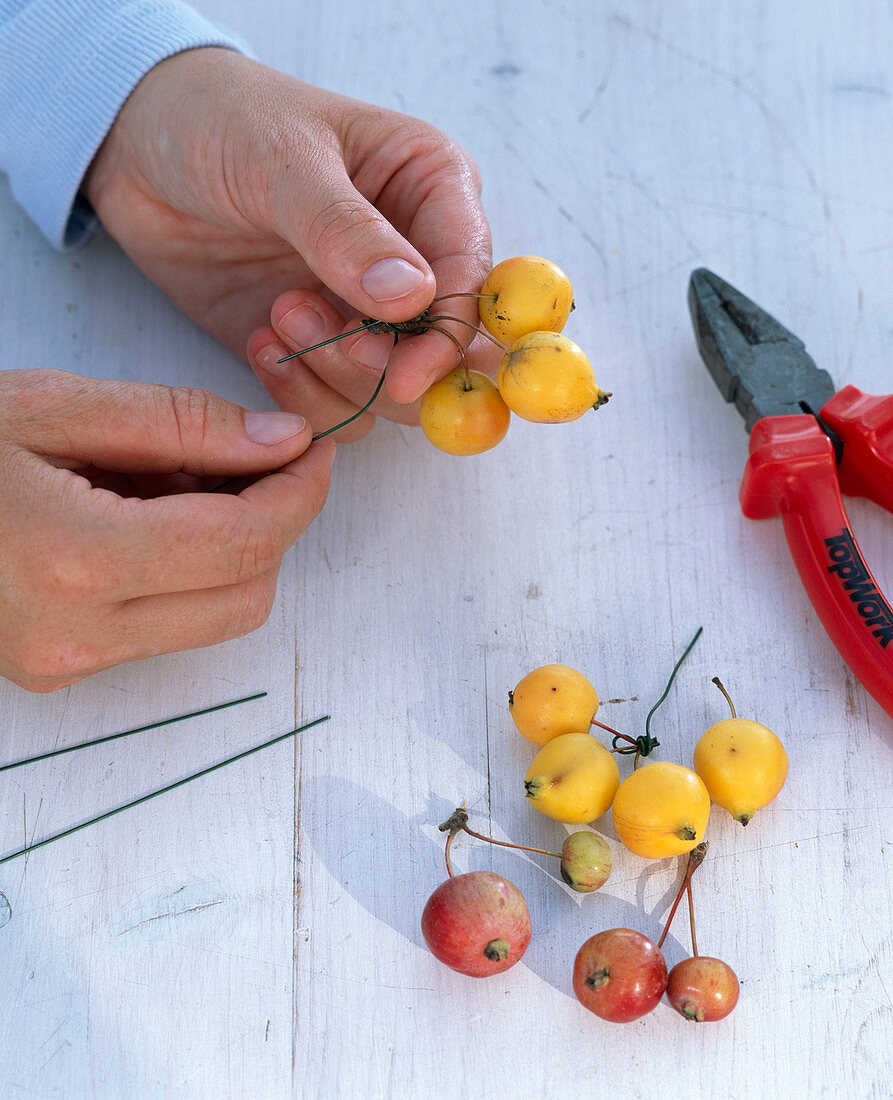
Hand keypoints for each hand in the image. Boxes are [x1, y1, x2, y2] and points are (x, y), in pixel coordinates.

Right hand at [0, 369, 333, 691]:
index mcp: (77, 559)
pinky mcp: (59, 671)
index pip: (246, 542)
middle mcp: (77, 635)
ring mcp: (65, 664)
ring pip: (215, 619)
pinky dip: (186, 575)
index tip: (315, 451)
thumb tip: (283, 444)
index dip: (300, 493)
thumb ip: (181, 424)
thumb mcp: (55, 405)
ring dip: (232, 553)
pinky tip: (146, 520)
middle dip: (271, 525)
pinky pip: (165, 627)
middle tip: (251, 457)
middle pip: (246, 594)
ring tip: (182, 483)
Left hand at [84, 48, 491, 434]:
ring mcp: (367, 312)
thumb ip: (346, 231)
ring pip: (393, 392)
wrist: (136, 148)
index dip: (448, 337)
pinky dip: (301, 394)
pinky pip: (339, 407)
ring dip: (334, 375)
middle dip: (386, 366)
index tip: (404, 375)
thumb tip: (413, 298)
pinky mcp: (320, 350)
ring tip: (277, 313)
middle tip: (315, 330)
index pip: (472, 280)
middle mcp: (414, 259)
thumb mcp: (281, 159)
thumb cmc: (219, 120)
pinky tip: (259, 339)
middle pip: (447, 355)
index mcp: (432, 191)